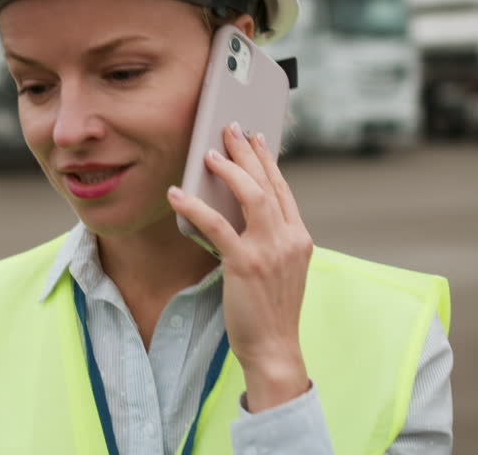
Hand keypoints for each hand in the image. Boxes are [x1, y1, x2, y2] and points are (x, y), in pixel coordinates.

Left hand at [168, 122, 312, 411]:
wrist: (274, 348)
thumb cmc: (271, 311)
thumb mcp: (280, 269)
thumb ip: (269, 240)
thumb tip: (239, 213)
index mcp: (300, 238)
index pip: (284, 189)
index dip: (268, 161)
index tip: (257, 139)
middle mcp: (289, 239)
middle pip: (268, 183)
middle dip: (247, 152)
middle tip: (231, 129)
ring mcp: (269, 251)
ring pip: (251, 195)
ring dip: (228, 169)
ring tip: (209, 153)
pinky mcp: (245, 264)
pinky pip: (217, 225)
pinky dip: (195, 206)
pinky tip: (177, 195)